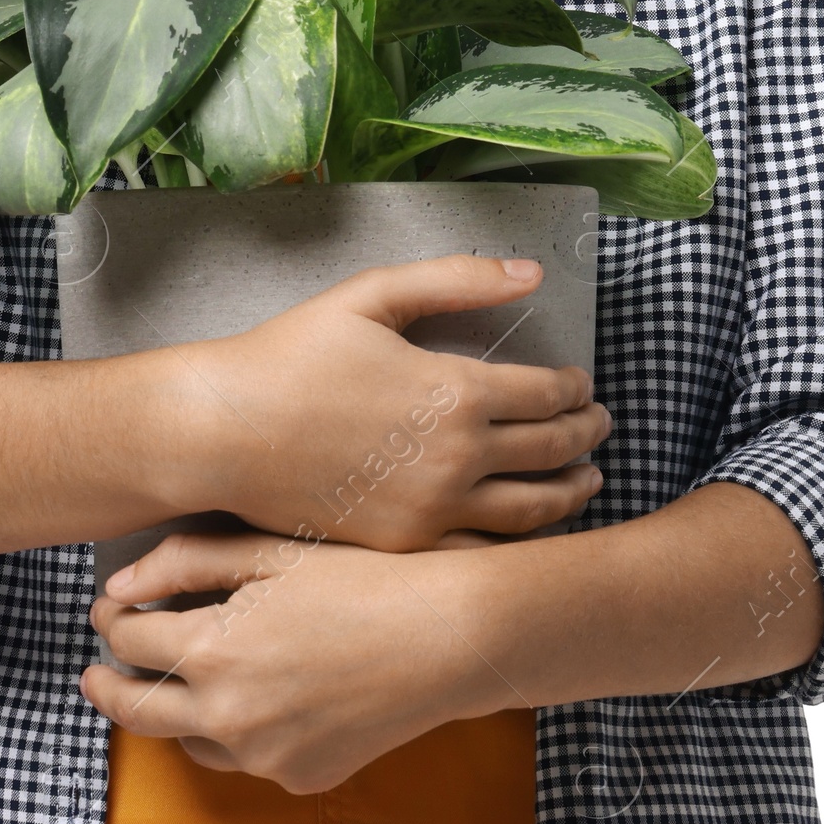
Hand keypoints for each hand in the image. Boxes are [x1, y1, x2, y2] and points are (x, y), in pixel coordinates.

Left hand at [82, 526, 507, 790]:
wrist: (445, 638)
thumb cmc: (361, 578)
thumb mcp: (270, 551)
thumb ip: (184, 563)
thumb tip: (116, 588)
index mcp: (215, 650)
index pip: (127, 643)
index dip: (109, 622)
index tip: (108, 609)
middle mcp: (230, 716)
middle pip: (136, 712)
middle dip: (107, 688)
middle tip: (96, 672)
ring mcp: (265, 757)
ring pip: (189, 743)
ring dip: (173, 714)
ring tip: (176, 683)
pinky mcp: (300, 779)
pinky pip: (246, 760)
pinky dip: (235, 733)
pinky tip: (252, 698)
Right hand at [158, 254, 609, 552]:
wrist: (224, 432)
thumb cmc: (291, 356)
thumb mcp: (372, 295)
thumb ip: (457, 279)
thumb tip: (530, 272)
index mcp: (455, 392)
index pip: (549, 396)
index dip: (576, 390)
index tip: (583, 385)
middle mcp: (456, 459)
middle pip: (553, 454)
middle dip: (586, 437)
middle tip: (599, 426)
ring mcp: (431, 512)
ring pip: (531, 513)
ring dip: (570, 493)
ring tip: (586, 480)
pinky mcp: (403, 547)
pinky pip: (482, 552)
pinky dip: (520, 541)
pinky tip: (526, 529)